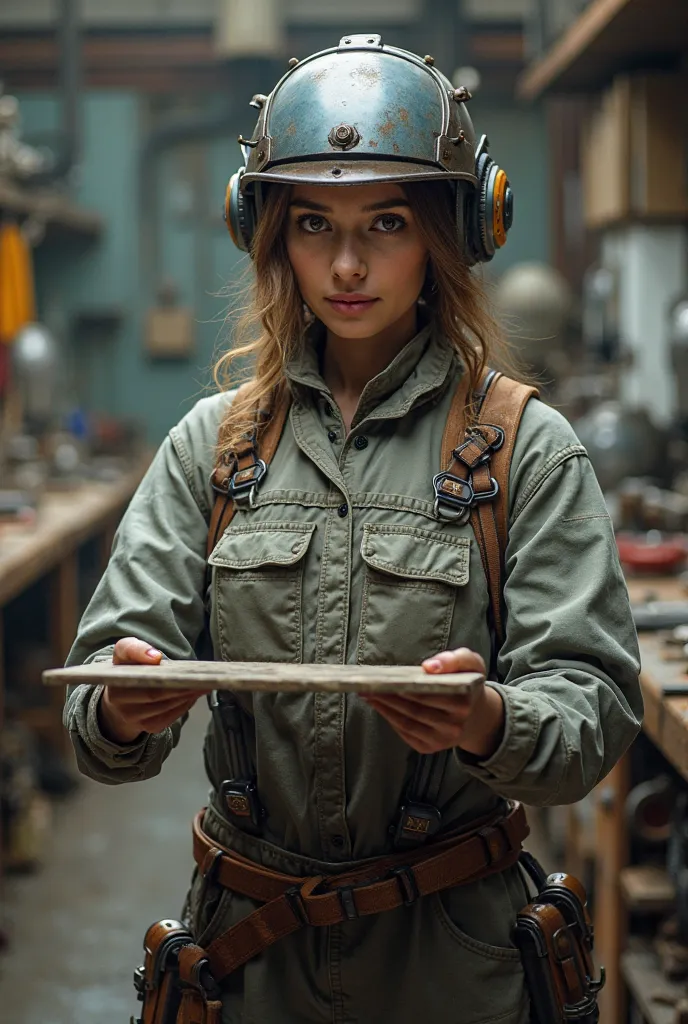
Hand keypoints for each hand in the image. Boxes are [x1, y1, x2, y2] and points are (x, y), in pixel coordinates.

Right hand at [98, 637, 207, 743]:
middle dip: (179, 684)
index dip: (143, 661)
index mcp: (113, 677)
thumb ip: (135, 648)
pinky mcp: (148, 727)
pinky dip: (185, 704)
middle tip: (200, 675)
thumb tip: (155, 657)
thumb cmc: (129, 670)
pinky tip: (195, 694)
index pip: (128, 669)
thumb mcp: (125, 652)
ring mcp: (133, 717)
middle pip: (154, 693)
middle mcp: (118, 700)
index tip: (158, 658)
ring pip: (165, 705)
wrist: (121, 700)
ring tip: (204, 682)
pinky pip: (171, 716)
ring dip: (187, 694)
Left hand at [362, 647, 504, 757]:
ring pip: (406, 723)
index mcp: (464, 704)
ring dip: (383, 708)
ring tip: (366, 693)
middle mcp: (454, 726)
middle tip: (367, 684)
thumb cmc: (467, 683)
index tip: (385, 678)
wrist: (476, 716)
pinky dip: (389, 719)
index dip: (405, 688)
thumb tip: (429, 667)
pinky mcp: (430, 748)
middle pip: (414, 710)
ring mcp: (441, 740)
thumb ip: (455, 659)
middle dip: (388, 697)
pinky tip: (378, 705)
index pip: (429, 696)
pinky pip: (405, 733)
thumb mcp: (472, 663)